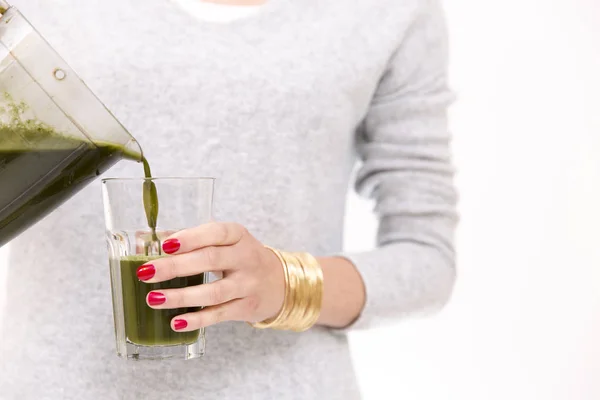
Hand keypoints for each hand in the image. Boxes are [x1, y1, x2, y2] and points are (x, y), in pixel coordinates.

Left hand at [136, 222, 284, 331]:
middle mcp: (246, 258)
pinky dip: (197, 319)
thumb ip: (194, 241)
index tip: (165, 245)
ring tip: (154, 298)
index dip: (190, 238)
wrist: (278, 282)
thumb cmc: (240, 258)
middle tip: (146, 272)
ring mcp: (248, 284)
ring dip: (181, 296)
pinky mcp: (247, 307)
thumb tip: (152, 243)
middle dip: (176, 266)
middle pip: (211, 260)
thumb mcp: (226, 242)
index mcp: (238, 235)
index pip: (216, 233)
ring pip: (214, 291)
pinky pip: (219, 314)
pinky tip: (176, 322)